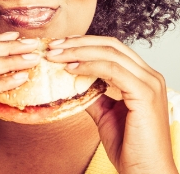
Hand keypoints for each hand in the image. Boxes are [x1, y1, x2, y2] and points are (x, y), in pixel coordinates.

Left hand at [47, 35, 177, 173]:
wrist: (145, 172)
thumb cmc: (128, 144)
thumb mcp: (104, 112)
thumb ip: (93, 93)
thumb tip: (73, 80)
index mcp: (141, 76)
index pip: (111, 48)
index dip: (84, 42)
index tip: (61, 45)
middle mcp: (148, 74)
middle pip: (110, 45)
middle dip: (78, 42)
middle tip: (53, 46)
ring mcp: (149, 82)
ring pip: (110, 54)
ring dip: (78, 51)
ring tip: (56, 55)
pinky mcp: (145, 93)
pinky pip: (112, 70)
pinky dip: (89, 66)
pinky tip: (70, 68)